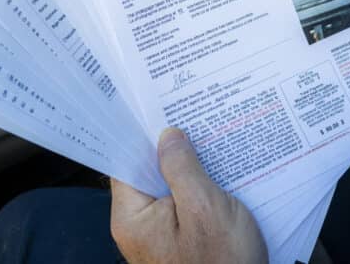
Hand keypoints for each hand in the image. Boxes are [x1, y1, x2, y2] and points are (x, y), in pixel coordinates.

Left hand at [110, 127, 266, 263]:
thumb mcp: (205, 207)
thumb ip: (183, 168)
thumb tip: (168, 136)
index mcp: (134, 217)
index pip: (126, 163)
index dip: (142, 136)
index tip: (158, 109)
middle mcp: (140, 226)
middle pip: (149, 173)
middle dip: (174, 149)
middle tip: (194, 121)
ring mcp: (160, 235)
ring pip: (171, 187)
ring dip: (193, 169)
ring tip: (213, 146)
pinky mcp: (181, 240)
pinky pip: (186, 205)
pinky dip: (202, 189)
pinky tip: (223, 176)